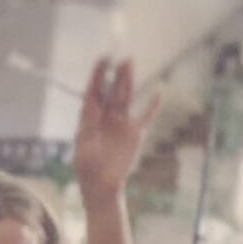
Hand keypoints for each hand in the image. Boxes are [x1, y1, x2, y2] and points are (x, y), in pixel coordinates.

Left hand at [73, 58, 160, 200]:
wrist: (101, 184)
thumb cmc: (87, 168)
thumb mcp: (84, 146)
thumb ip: (88, 125)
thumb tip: (91, 106)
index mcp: (90, 117)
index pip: (94, 91)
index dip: (98, 75)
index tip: (103, 59)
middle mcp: (106, 117)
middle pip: (112, 90)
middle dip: (117, 74)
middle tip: (123, 58)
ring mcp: (121, 123)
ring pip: (126, 97)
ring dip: (128, 81)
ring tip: (131, 64)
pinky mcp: (134, 134)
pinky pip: (145, 117)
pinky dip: (152, 107)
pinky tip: (158, 94)